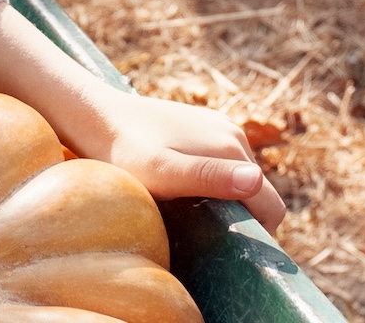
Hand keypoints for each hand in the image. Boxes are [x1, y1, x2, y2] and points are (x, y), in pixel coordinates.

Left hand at [72, 83, 286, 230]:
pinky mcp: (203, 124)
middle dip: (240, 216)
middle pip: (257, 193)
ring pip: (238, 178)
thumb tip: (255, 182)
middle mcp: (232, 134)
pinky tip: (180, 187)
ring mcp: (218, 126)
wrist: (93, 114)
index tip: (226, 250)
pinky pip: (220, 163)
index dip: (256, 235)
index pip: (270, 207)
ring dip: (224, 198)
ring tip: (188, 211)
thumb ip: (208, 178)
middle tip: (201, 232)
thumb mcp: (162, 173)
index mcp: (231, 149)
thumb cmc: (122, 151)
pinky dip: (211, 181)